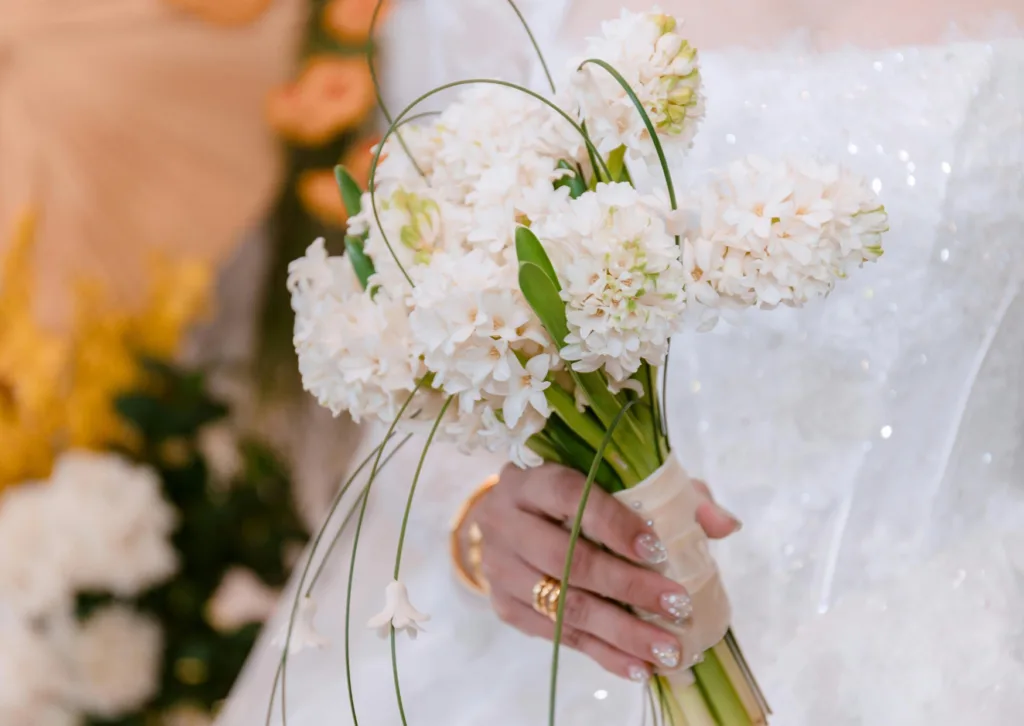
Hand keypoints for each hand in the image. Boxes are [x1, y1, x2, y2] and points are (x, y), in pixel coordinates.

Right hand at [467, 462, 739, 680]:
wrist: (507, 519)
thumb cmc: (574, 495)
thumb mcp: (616, 482)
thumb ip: (671, 494)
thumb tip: (723, 524)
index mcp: (531, 478)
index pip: (568, 495)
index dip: (612, 523)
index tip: (656, 548)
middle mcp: (504, 520)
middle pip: (566, 559)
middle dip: (627, 586)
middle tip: (677, 605)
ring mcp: (499, 567)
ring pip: (564, 605)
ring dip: (621, 632)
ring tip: (668, 649)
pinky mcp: (504, 606)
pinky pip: (558, 636)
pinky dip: (602, 653)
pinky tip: (638, 665)